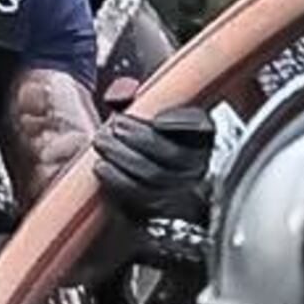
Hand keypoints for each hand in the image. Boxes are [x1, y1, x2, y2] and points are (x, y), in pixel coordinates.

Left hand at [90, 105, 230, 226]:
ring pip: (154, 175)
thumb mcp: (143, 112)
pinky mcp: (158, 208)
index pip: (201, 128)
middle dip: (139, 138)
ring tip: (102, 141)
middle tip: (115, 126)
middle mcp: (197, 165)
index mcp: (201, 136)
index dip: (181, 124)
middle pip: (173, 155)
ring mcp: (180, 191)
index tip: (156, 120)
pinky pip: (139, 197)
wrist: (131, 173)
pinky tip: (101, 166)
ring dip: (122, 156)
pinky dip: (117, 180)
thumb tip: (121, 94)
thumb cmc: (139, 135)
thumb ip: (135, 98)